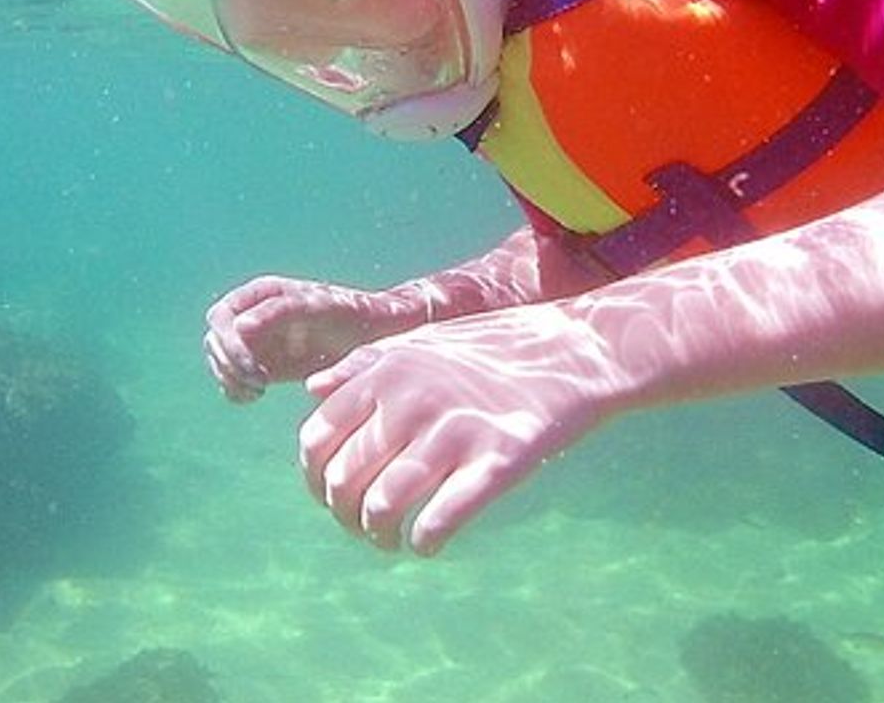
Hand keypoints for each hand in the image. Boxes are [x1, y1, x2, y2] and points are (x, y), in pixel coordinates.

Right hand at [203, 275, 419, 401]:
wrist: (374, 336)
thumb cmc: (349, 314)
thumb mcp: (317, 308)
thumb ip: (279, 312)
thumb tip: (241, 326)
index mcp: (263, 293)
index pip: (222, 318)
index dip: (230, 345)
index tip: (254, 371)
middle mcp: (253, 313)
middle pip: (214, 340)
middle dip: (229, 364)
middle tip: (258, 385)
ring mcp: (255, 339)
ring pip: (219, 360)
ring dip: (230, 378)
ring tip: (258, 391)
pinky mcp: (260, 362)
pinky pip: (231, 377)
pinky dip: (234, 390)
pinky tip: (254, 397)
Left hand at [299, 304, 620, 554]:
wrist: (573, 350)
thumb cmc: (491, 348)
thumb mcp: (417, 341)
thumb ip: (360, 366)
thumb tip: (310, 392)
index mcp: (383, 373)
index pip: (316, 440)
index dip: (315, 479)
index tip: (331, 495)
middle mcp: (409, 401)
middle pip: (344, 480)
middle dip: (345, 516)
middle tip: (364, 526)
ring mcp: (453, 432)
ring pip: (383, 506)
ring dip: (379, 536)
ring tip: (391, 540)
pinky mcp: (496, 462)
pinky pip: (438, 521)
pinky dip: (422, 543)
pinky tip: (427, 542)